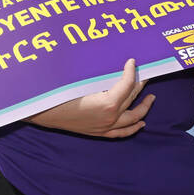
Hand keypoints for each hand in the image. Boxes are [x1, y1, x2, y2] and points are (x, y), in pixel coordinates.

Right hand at [27, 59, 153, 137]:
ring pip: (133, 118)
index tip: (132, 61)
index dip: (131, 71)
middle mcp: (110, 117)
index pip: (127, 84)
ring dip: (144, 107)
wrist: (43, 113)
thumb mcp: (81, 82)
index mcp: (107, 103)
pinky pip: (122, 132)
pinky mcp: (100, 133)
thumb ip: (101, 77)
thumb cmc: (59, 95)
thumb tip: (113, 68)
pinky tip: (141, 123)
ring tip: (151, 98)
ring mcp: (106, 127)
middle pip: (132, 97)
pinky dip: (133, 127)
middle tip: (143, 74)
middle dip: (139, 84)